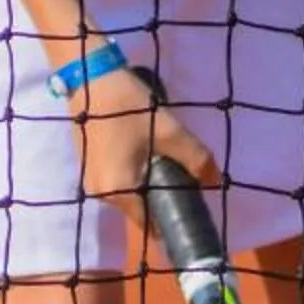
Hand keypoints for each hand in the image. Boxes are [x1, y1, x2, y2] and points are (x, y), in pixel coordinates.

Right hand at [68, 61, 214, 221]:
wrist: (91, 77)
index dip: (172, 222)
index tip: (190, 215)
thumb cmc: (130, 106)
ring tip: (166, 168)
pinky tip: (145, 158)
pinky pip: (117, 182)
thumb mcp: (170, 132)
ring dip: (147, 187)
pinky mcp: (89, 168)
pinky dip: (133, 177)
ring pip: (128, 196)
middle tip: (183, 183)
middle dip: (161, 202)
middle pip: (139, 210)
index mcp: (120, 191)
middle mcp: (102, 195)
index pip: (150, 226)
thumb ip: (196, 160)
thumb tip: (214, 181)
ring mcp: (91, 182)